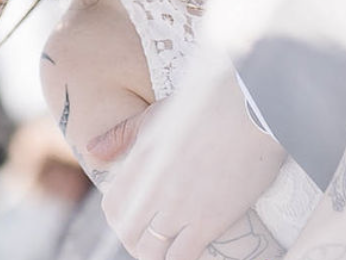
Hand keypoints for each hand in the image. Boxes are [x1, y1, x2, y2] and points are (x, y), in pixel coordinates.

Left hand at [92, 78, 286, 259]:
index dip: (121, 221)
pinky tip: (196, 252)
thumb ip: (124, 134)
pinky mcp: (208, 221)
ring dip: (160, 255)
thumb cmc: (210, 102)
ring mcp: (178, 208)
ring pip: (153, 251)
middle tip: (157, 242)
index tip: (137, 223)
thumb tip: (92, 151)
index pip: (113, 208)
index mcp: (139, 161)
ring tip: (174, 251)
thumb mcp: (159, 112)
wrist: (253, 105)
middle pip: (129, 234)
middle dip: (139, 243)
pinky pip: (183, 257)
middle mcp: (152, 189)